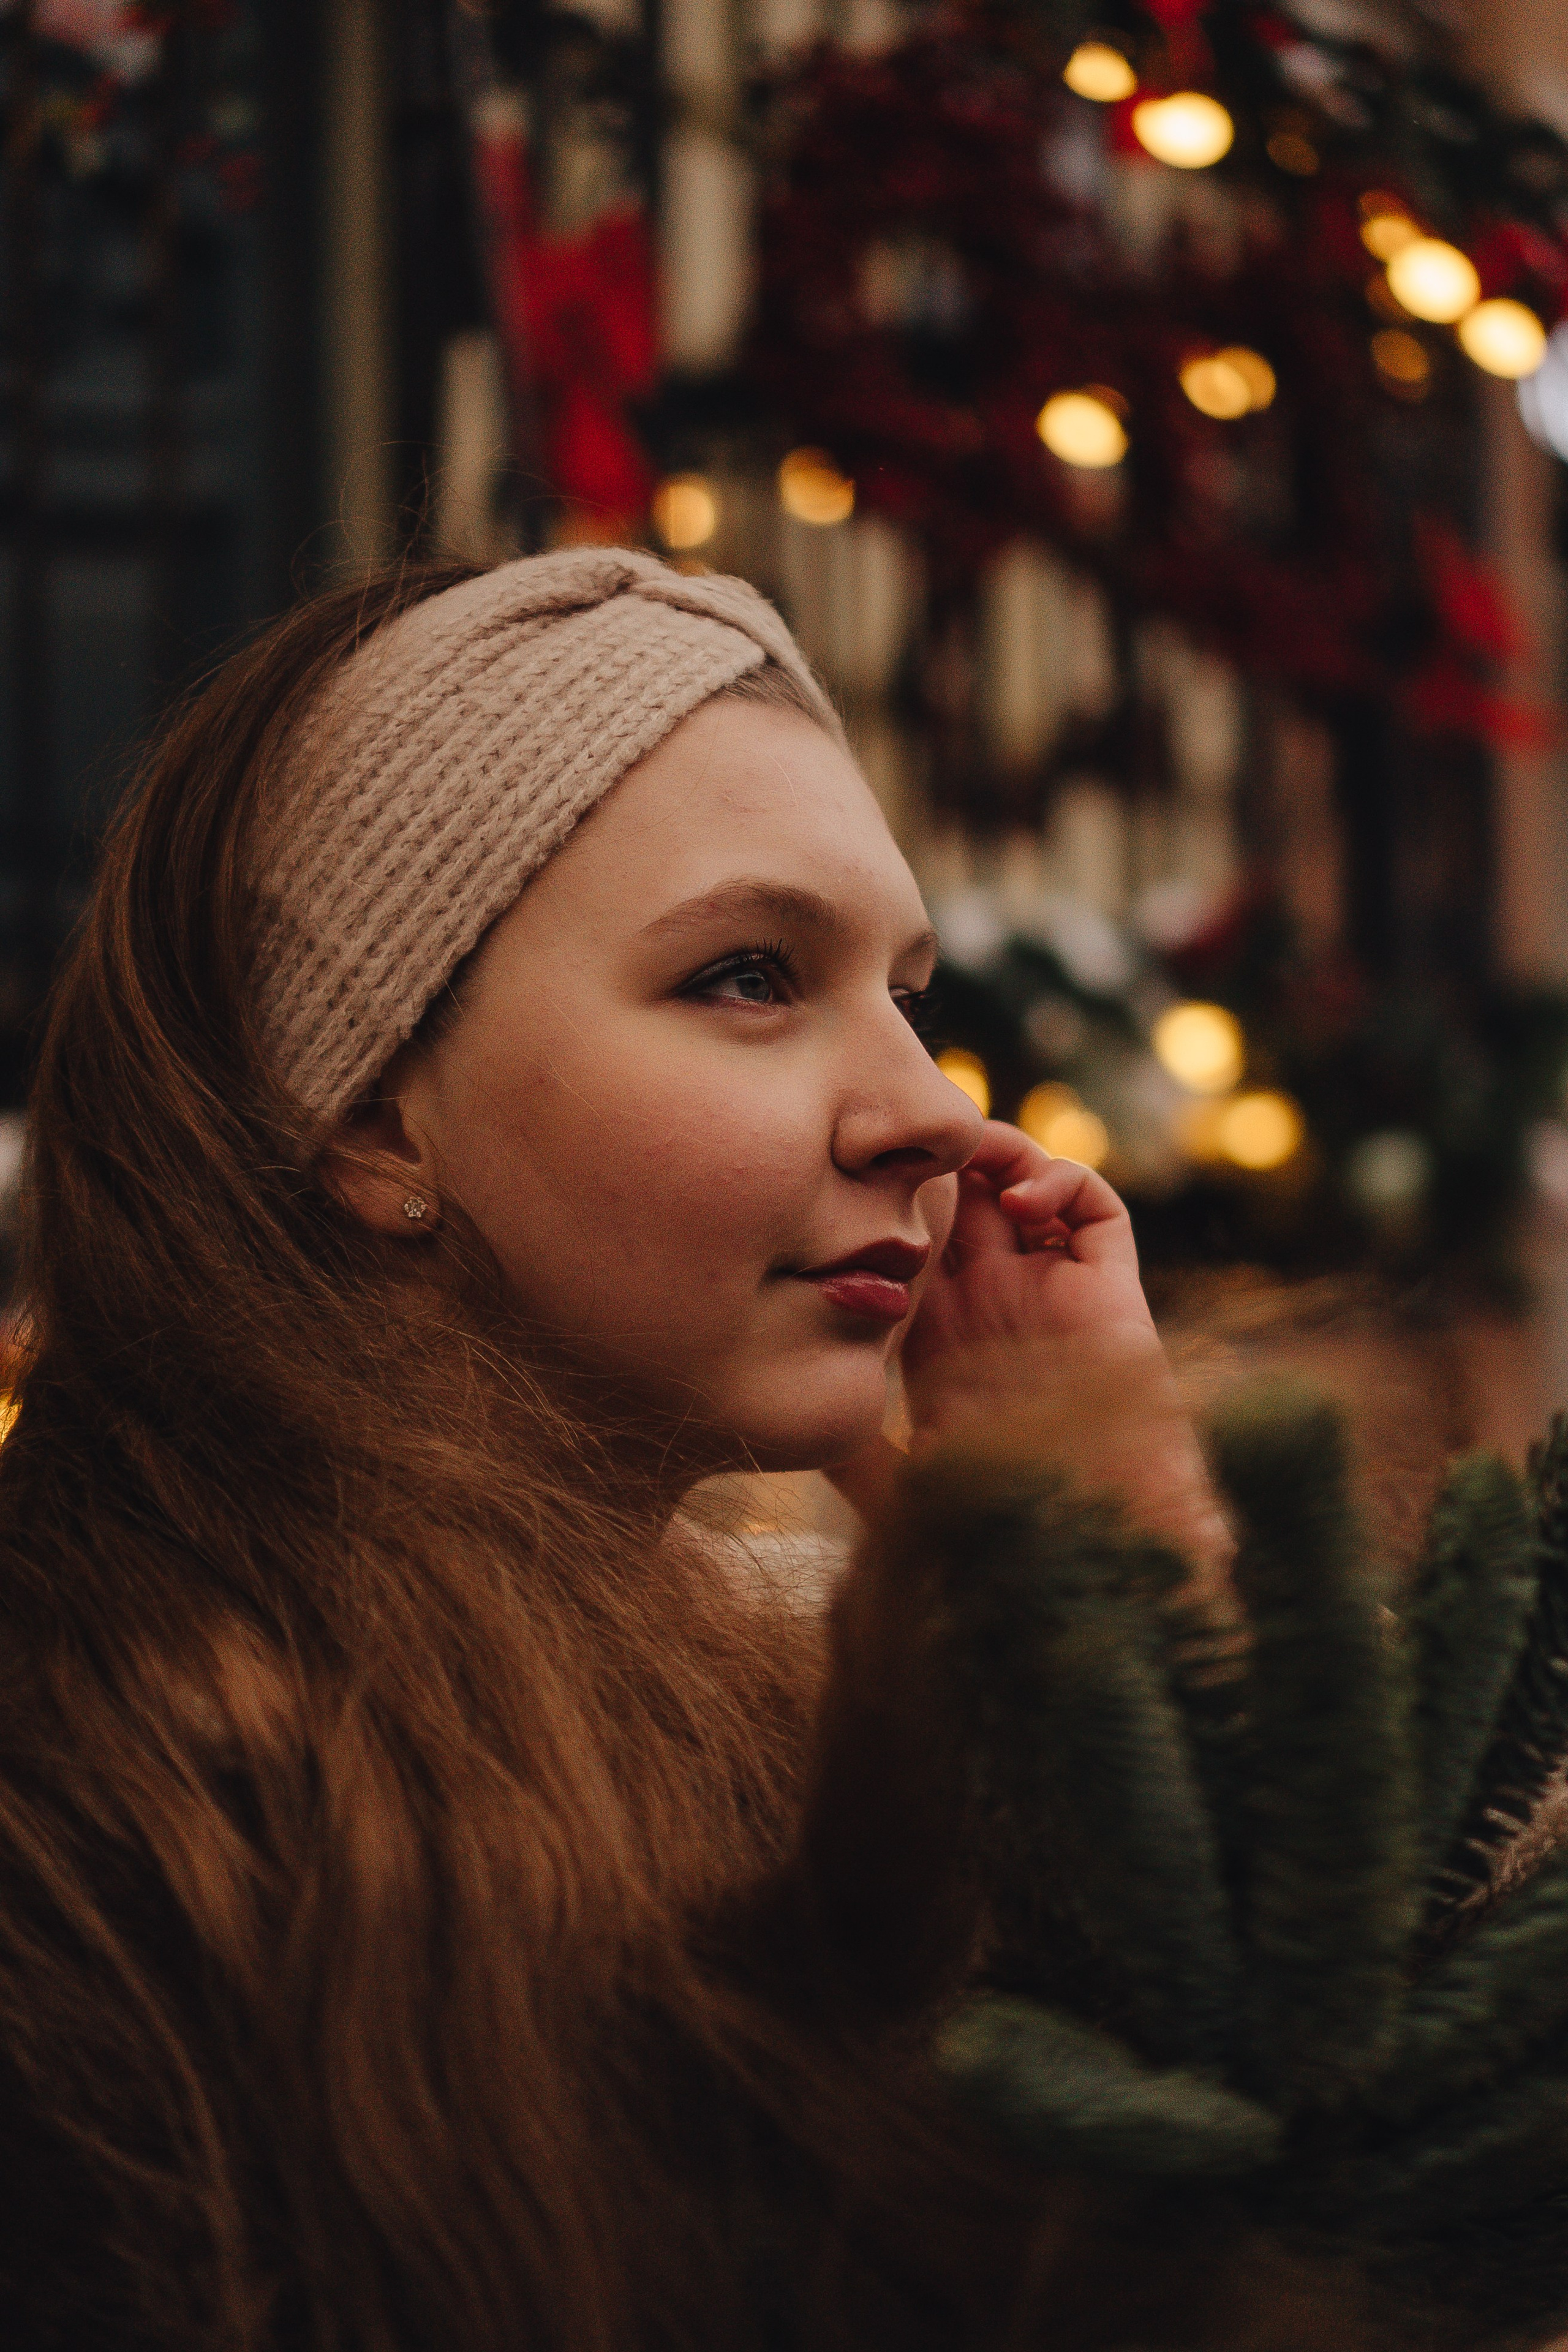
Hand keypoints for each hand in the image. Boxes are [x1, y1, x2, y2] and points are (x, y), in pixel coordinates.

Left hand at [892, 1122, 1228, 1578]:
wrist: (1097, 1542)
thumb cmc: (1003, 1525)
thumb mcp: (904, 1487)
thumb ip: (855, 1455)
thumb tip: (794, 1424)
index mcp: (938, 1333)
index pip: (907, 1241)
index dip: (886, 1201)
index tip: (857, 1174)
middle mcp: (995, 1303)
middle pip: (964, 1200)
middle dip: (940, 1160)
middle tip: (912, 1142)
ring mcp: (1051, 1292)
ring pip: (1027, 1188)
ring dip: (1000, 1155)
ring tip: (968, 1153)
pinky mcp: (1110, 1293)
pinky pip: (1096, 1210)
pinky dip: (1063, 1180)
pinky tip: (1021, 1199)